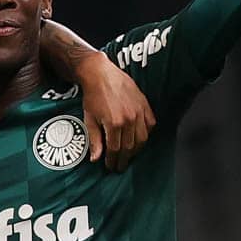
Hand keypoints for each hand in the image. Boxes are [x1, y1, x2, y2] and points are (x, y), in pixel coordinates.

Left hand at [74, 51, 154, 172]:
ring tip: (129, 155)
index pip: (115, 150)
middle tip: (120, 166)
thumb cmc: (92, 96)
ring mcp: (139, 111)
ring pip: (142, 138)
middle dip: (125, 159)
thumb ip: (95, 140)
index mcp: (114, 123)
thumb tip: (95, 159)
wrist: (100, 74)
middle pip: (130, 147)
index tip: (110, 167)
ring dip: (136, 150)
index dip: (113, 161)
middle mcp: (129, 119)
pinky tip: (139, 139)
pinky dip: (146, 134)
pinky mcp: (145, 104)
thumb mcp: (89, 119)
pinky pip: (150, 124)